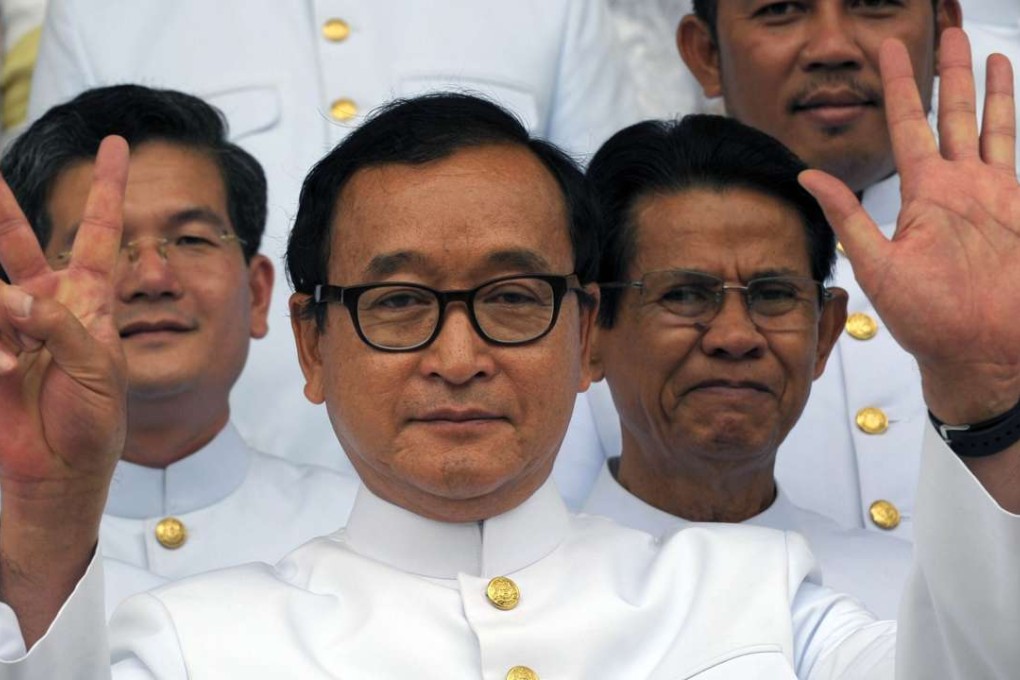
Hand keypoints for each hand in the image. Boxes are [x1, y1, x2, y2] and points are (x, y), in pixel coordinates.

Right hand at [0, 136, 128, 645]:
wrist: (59, 477)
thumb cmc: (93, 426)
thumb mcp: (99, 373)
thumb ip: (61, 328)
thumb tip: (13, 296)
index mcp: (91, 306)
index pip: (102, 236)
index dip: (110, 191)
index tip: (117, 145)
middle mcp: (50, 308)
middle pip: (23, 244)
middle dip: (3, 211)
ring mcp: (11, 330)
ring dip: (3, 313)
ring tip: (15, 365)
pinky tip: (6, 371)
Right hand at [800, 29, 1018, 423]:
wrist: (992, 350)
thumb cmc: (935, 316)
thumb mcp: (877, 267)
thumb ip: (848, 216)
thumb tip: (812, 179)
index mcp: (931, 192)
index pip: (910, 122)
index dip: (899, 81)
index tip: (893, 48)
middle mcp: (973, 185)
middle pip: (961, 112)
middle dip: (954, 68)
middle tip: (952, 33)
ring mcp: (1004, 197)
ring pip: (1002, 130)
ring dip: (999, 93)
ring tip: (999, 60)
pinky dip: (1019, 140)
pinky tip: (1017, 132)